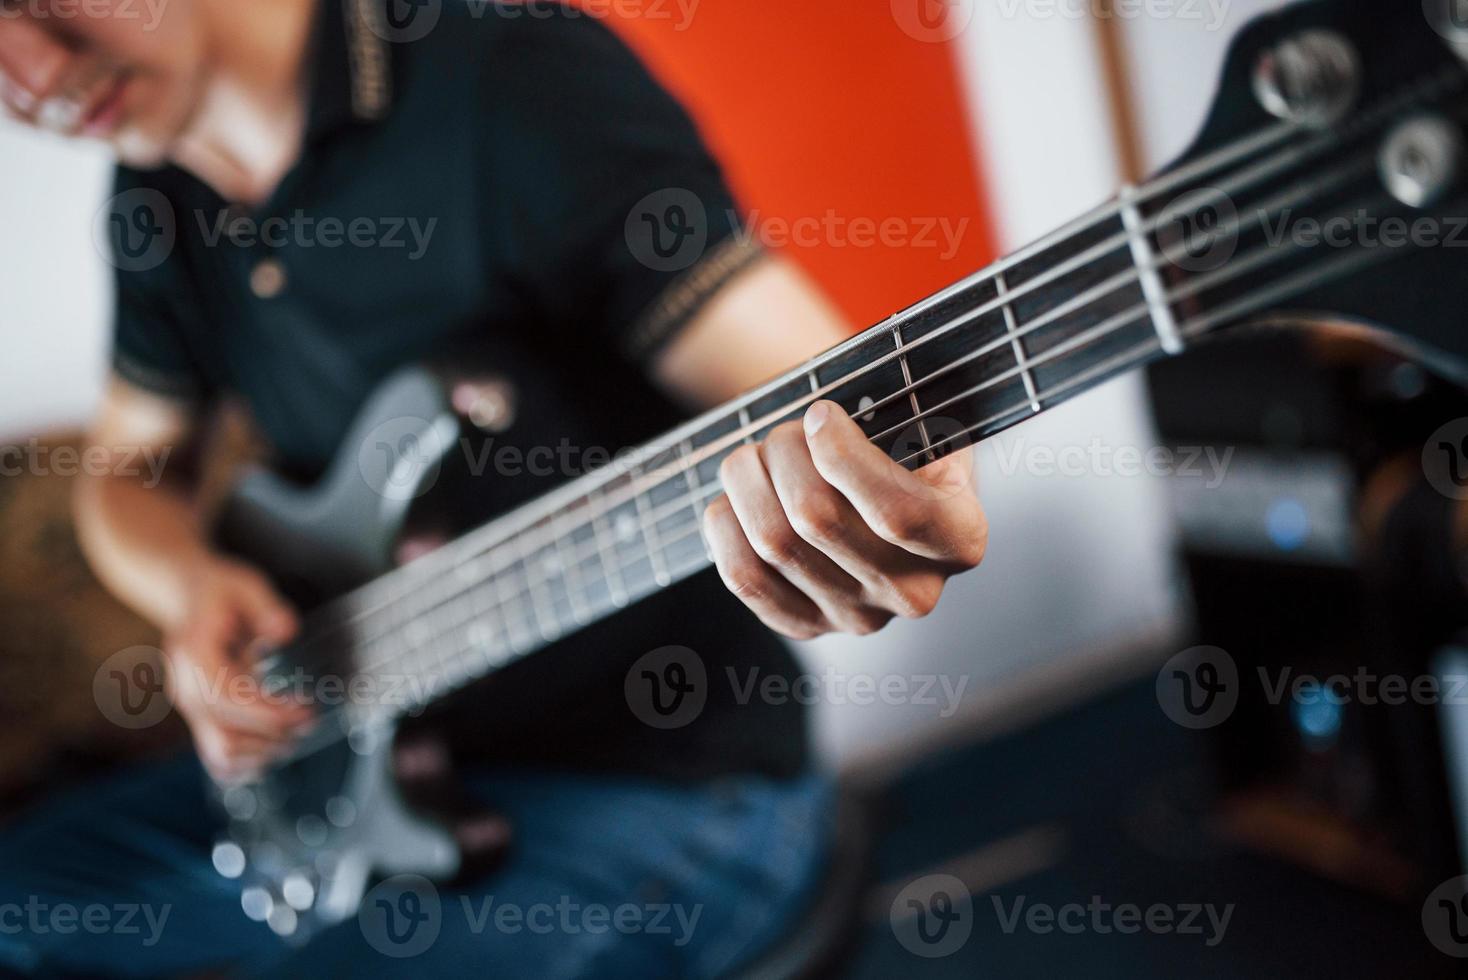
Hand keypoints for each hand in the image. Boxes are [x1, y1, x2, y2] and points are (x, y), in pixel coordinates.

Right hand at [163, 557, 311, 782]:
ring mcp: (190, 705)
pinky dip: (248, 761)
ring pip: (221, 752)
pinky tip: (276, 746)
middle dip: (273, 734)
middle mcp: (185, 686)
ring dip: (265, 750)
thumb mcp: (245, 584)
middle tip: (310, 718)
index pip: (225, 698)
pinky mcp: (201, 716)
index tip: (303, 709)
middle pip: (223, 734)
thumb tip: (283, 632)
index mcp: (193, 654)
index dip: (266, 712)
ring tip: (297, 731)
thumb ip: (266, 607)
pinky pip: (218, 755)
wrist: (188, 595)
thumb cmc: (220, 591)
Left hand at [703, 400, 986, 638]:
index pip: (898, 512)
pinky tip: (737, 498)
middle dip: (786, 453)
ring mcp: (856, 616)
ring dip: (749, 480)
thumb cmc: (901, 450)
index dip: (843, 456)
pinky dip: (727, 524)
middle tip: (787, 430)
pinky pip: (744, 576)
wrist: (881, 495)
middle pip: (818, 519)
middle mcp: (913, 591)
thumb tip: (827, 417)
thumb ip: (899, 416)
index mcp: (958, 539)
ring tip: (756, 456)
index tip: (819, 415)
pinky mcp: (806, 625)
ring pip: (773, 542)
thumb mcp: (925, 425)